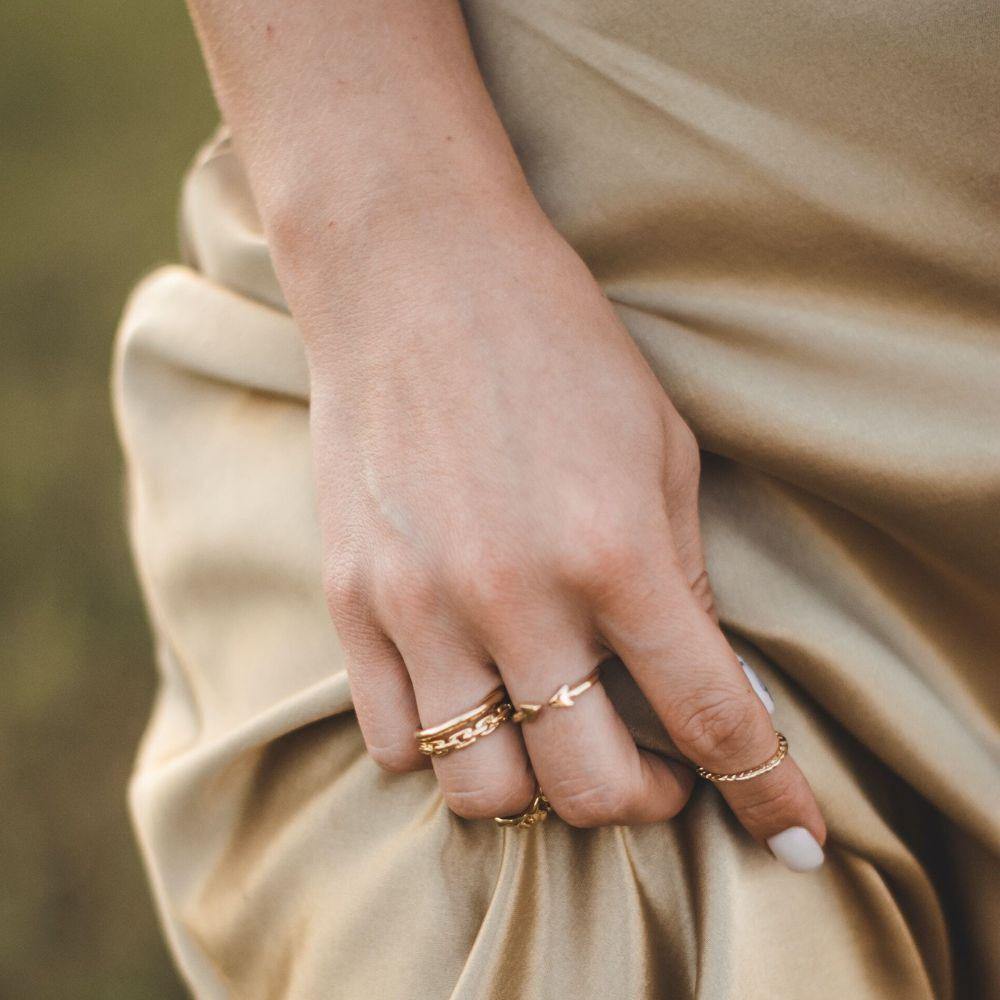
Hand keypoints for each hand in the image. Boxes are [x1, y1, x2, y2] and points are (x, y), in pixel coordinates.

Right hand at [297, 198, 825, 859]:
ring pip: (480, 789)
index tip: (791, 837)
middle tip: (653, 768)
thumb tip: (710, 681)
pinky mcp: (350, 601)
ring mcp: (419, 606)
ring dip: (533, 785)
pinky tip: (468, 692)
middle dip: (642, 801)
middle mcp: (514, 598)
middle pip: (587, 788)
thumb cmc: (554, 343)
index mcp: (614, 552)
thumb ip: (682, 577)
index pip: (712, 717)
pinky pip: (390, 739)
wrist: (412, 273)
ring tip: (549, 735)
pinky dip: (441, 744)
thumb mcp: (658, 446)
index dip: (766, 792)